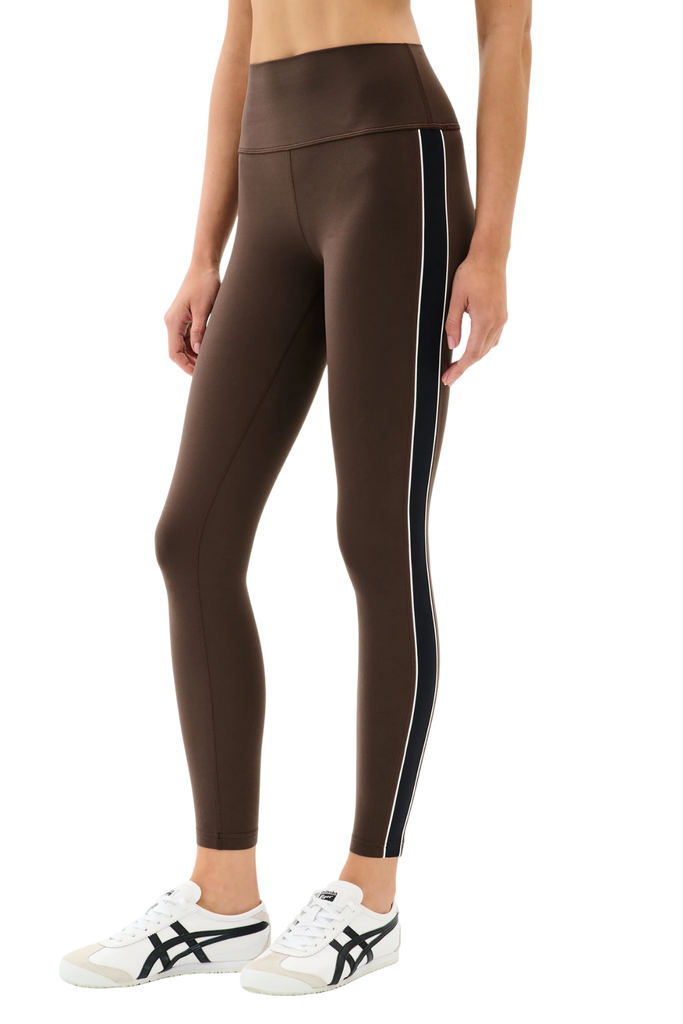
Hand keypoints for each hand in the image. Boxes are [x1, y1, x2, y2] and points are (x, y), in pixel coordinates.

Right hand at [161, 265, 221, 377]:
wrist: (203, 267)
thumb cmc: (204, 284)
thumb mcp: (204, 309)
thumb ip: (200, 331)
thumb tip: (197, 351)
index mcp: (173, 321)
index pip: (174, 352)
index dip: (184, 366)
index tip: (196, 375)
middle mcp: (171, 322)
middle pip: (175, 351)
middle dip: (188, 363)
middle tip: (204, 372)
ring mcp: (176, 320)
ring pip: (180, 346)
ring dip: (191, 356)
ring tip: (207, 363)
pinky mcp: (182, 318)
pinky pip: (185, 338)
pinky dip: (193, 347)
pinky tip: (204, 352)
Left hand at [441, 255, 510, 387]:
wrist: (491, 256)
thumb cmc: (472, 272)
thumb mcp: (456, 298)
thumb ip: (453, 323)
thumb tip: (452, 345)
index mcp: (484, 319)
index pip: (470, 354)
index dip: (459, 370)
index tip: (449, 379)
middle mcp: (496, 323)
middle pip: (480, 355)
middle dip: (464, 368)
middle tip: (450, 377)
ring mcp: (502, 320)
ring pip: (488, 350)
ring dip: (474, 360)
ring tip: (459, 367)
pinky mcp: (503, 316)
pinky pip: (494, 340)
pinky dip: (482, 349)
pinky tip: (473, 351)